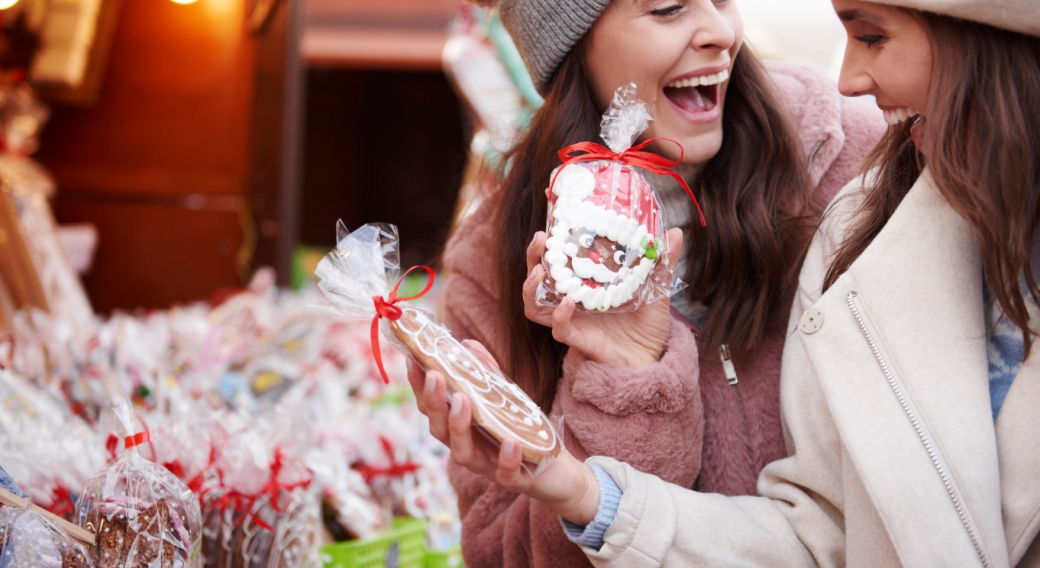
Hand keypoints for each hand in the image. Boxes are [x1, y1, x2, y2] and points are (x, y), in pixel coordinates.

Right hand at [421, 364, 600, 525]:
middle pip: (439, 430)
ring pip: (464, 453)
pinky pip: (506, 473)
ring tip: (462, 400)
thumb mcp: (504, 398)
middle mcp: (468, 449)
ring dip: (459, 426)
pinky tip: (510, 440)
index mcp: (461, 430)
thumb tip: (467, 343)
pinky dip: (506, 458)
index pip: (432, 409)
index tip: (412, 360)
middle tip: (434, 375)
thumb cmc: (522, 432)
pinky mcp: (515, 479)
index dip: (419, 387)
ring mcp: (488, 466)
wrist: (556, 470)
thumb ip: (486, 374)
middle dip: (434, 403)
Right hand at [523, 228, 682, 367]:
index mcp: (586, 282)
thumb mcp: (657, 288)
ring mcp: (572, 319)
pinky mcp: (579, 339)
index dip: (549, 238)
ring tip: (542, 270)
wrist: (653, 359)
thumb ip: (662, 263)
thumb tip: (675, 233)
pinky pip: (559, 328)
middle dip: (533, 256)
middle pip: (538, 276)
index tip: (550, 213)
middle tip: (540, 238)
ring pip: (535, 304)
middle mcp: (573, 299)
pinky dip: (560, 315)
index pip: (558, 257)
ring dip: (532, 287)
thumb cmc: (648, 325)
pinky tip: (568, 302)